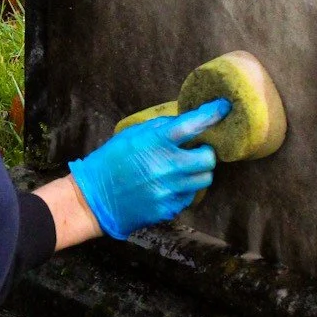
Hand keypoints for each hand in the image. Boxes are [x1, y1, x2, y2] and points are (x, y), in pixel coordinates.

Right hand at [68, 101, 229, 239]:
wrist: (94, 199)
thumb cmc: (110, 162)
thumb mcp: (130, 135)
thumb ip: (159, 128)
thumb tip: (185, 123)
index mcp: (155, 142)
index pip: (193, 124)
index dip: (212, 114)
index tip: (222, 108)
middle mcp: (166, 166)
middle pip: (209, 159)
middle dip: (205, 153)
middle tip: (196, 152)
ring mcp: (168, 189)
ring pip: (204, 180)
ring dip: (197, 173)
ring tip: (182, 171)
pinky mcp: (168, 208)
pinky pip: (189, 197)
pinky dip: (184, 190)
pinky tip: (168, 186)